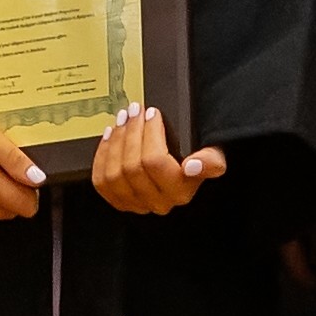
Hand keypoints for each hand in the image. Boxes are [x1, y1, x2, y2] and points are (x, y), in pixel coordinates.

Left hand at [91, 104, 224, 215]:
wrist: (184, 173)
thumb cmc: (196, 160)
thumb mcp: (213, 155)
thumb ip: (210, 160)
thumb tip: (193, 165)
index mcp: (180, 191)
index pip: (156, 162)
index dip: (150, 133)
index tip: (153, 114)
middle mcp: (158, 202)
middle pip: (132, 166)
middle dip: (131, 132)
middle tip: (135, 111)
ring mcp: (137, 204)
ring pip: (114, 174)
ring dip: (115, 141)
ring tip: (123, 119)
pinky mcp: (119, 201)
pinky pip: (101, 181)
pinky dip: (102, 156)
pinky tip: (110, 136)